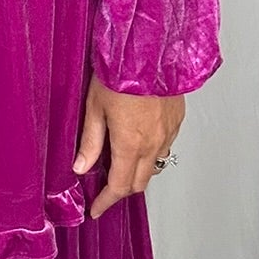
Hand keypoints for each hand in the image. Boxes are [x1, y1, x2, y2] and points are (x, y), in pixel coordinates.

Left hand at [72, 79, 184, 217]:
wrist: (151, 49)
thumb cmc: (120, 72)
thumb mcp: (95, 107)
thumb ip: (90, 141)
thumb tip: (81, 167)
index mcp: (130, 144)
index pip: (119, 186)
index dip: (106, 202)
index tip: (96, 209)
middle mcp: (153, 143)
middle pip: (139, 182)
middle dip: (122, 190)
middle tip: (106, 187)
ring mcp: (168, 132)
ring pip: (155, 165)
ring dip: (138, 171)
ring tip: (121, 161)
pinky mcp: (177, 120)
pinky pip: (165, 146)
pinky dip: (152, 152)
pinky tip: (139, 139)